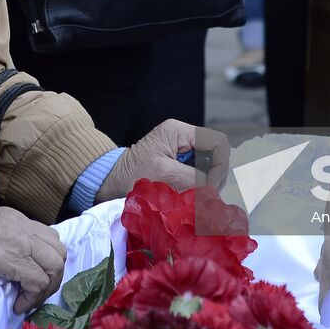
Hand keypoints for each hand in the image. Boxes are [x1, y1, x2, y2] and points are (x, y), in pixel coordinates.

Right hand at [0, 207, 66, 313]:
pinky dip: (32, 296)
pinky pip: (38, 281)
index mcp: (19, 220)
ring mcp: (22, 242)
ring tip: (29, 299)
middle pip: (58, 250)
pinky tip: (19, 304)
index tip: (37, 276)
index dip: (48, 260)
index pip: (50, 237)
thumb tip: (17, 262)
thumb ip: (8, 239)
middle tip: (37, 291)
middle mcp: (25, 227)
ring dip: (46, 287)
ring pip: (55, 265)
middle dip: (53, 275)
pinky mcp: (14, 260)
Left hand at [97, 119, 230, 202]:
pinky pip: (200, 171)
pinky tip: (191, 195)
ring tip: (197, 197)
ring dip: (208, 182)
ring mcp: (182, 149)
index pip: (217, 142)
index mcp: (179, 131)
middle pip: (216, 153)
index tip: (211, 187)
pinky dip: (200, 185)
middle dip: (215, 175)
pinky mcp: (179, 161)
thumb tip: (215, 188)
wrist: (109, 181)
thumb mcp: (163, 176)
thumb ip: (193, 179)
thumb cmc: (130, 176)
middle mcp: (183, 136)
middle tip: (206, 196)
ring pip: (210, 164)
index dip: (220, 166)